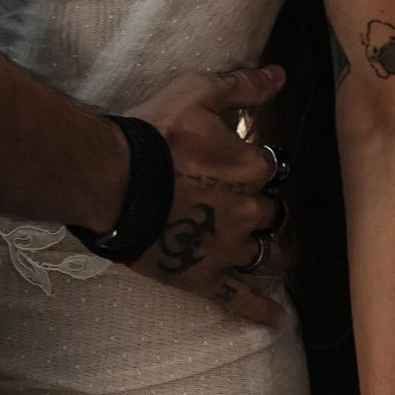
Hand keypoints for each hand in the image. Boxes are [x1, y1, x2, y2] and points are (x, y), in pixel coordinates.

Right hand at [130, 63, 289, 322]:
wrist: (113, 181)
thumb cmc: (153, 134)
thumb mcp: (197, 93)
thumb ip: (242, 85)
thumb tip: (281, 74)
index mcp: (252, 168)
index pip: (273, 168)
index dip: (262, 166)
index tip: (250, 166)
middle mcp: (250, 212)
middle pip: (274, 214)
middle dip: (268, 211)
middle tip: (258, 209)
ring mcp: (228, 249)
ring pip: (266, 256)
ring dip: (272, 253)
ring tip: (277, 256)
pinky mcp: (205, 278)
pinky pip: (240, 300)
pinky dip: (260, 311)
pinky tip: (277, 320)